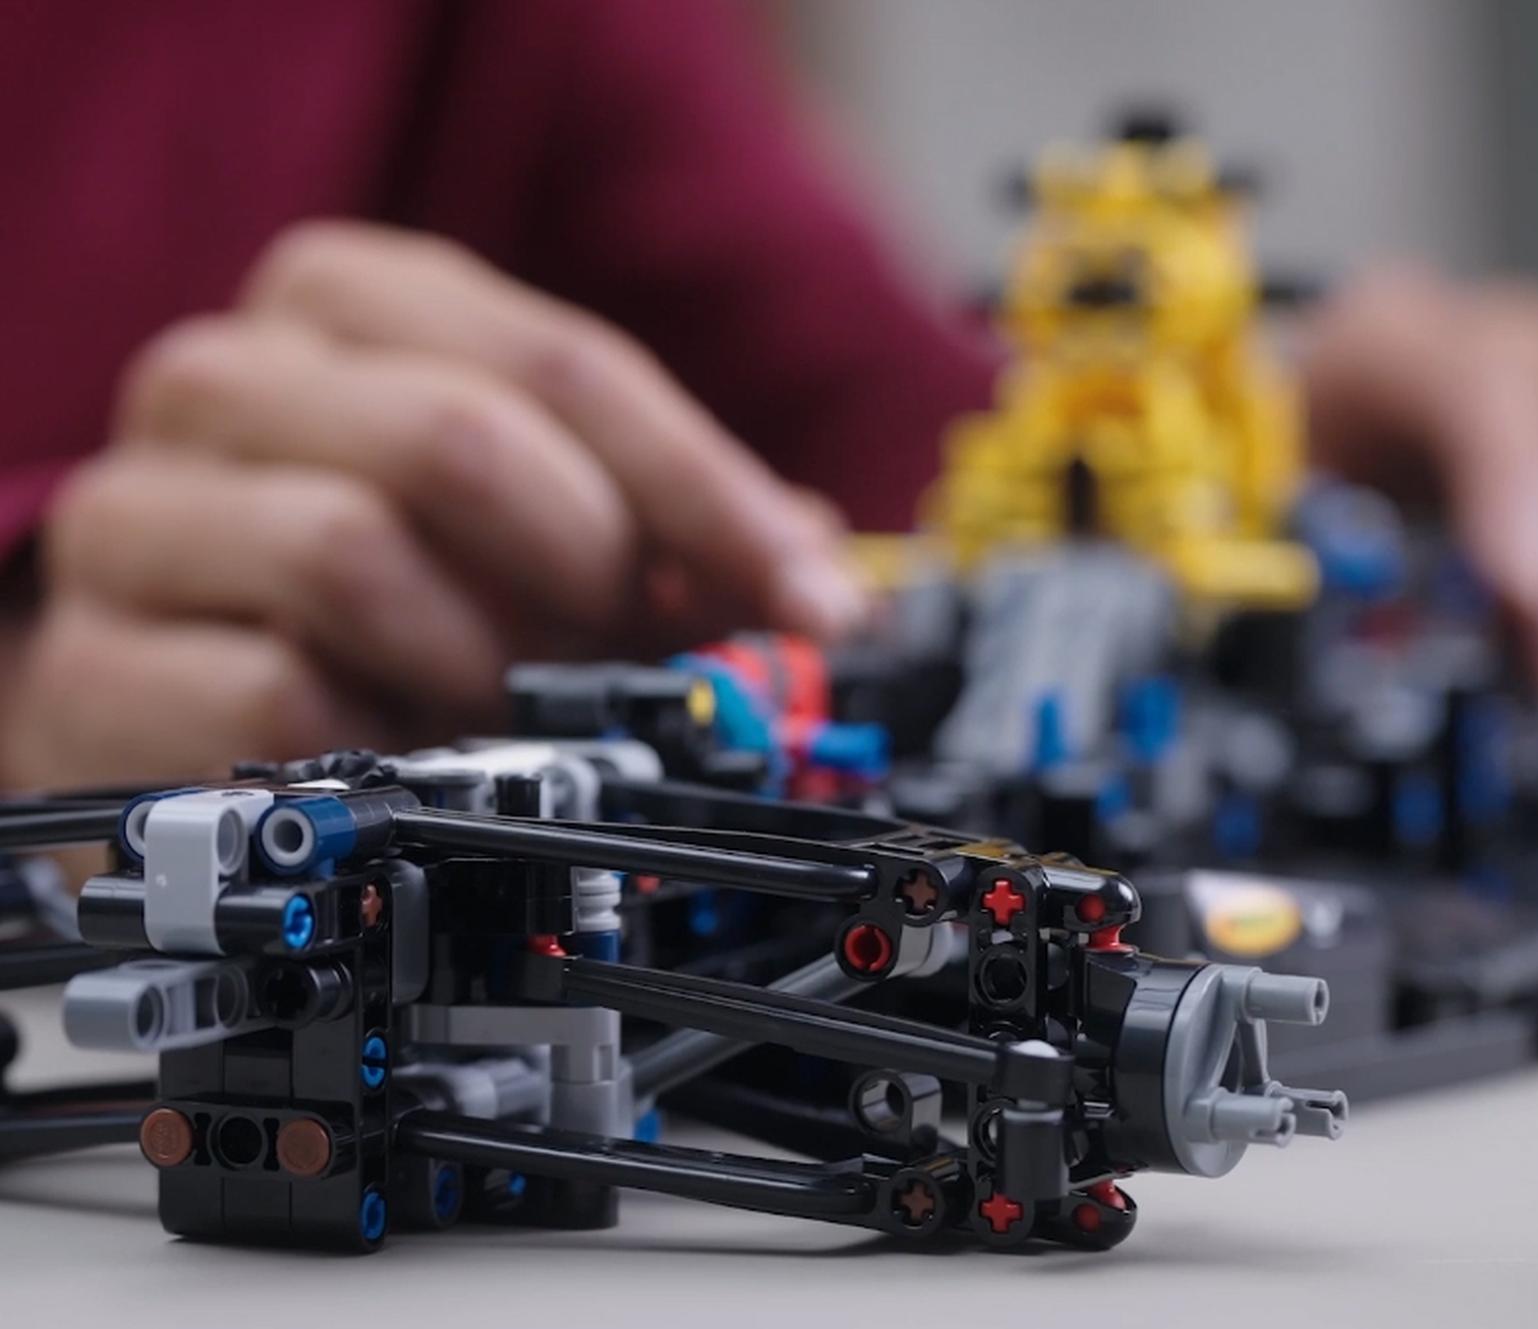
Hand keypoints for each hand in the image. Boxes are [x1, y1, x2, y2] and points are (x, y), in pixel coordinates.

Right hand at [1, 221, 864, 788]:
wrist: (162, 667)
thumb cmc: (372, 575)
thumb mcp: (525, 509)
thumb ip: (664, 523)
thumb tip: (822, 588)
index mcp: (346, 302)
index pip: (563, 363)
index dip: (712, 496)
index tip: (812, 607)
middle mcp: (227, 380)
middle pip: (456, 438)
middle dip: (587, 570)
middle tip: (633, 655)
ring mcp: (140, 515)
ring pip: (351, 552)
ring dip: (484, 661)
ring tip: (514, 706)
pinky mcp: (94, 666)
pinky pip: (276, 695)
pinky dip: (383, 744)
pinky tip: (410, 755)